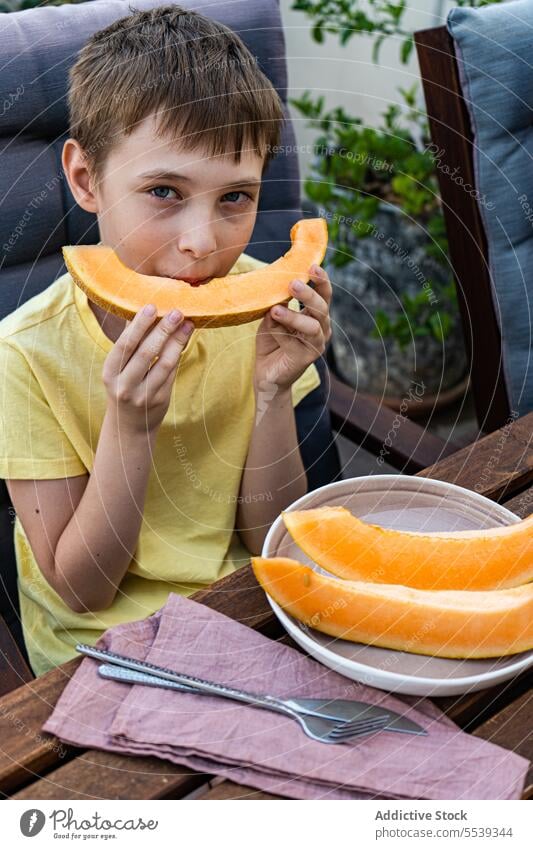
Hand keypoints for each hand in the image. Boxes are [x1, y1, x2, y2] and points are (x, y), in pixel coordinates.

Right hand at [102, 305, 194, 434]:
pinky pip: (172, 373)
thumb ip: (128, 344)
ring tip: (186, 323)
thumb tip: (139, 311)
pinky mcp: (160, 400)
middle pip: (146, 353)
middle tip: (176, 312)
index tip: (151, 307)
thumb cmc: (124, 387)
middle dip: (163, 330)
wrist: (128, 426)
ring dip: (177, 341)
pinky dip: (178, 354)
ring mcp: (143, 395)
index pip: (124, 345)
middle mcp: (124, 385)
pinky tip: (184, 340)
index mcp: (110, 373)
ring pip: (163, 363)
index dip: (138, 326)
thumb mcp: (118, 369)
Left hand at [254, 263, 331, 391]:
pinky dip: (280, 333)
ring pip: (312, 327)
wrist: (266, 375)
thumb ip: (277, 304)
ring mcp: (315, 345)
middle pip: (322, 308)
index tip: (312, 267)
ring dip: (293, 317)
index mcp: (316, 316)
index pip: (324, 295)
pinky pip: (294, 343)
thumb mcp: (273, 318)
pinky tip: (270, 326)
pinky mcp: (305, 359)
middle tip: (293, 283)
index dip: (321, 281)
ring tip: (275, 310)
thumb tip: (275, 287)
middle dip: (309, 294)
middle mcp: (321, 329)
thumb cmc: (272, 343)